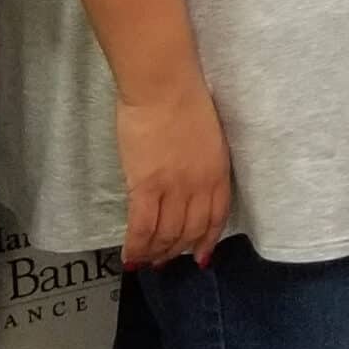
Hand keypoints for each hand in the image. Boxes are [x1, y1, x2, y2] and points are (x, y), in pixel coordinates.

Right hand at [116, 75, 230, 269]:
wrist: (164, 86)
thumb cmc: (185, 100)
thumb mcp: (208, 137)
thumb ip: (203, 164)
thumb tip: (188, 186)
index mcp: (219, 171)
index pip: (217, 217)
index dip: (207, 240)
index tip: (200, 256)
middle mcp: (201, 185)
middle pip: (190, 230)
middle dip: (178, 250)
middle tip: (165, 260)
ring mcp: (174, 188)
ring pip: (167, 234)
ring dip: (156, 253)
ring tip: (147, 261)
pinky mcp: (146, 186)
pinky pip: (142, 228)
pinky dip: (136, 246)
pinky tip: (129, 257)